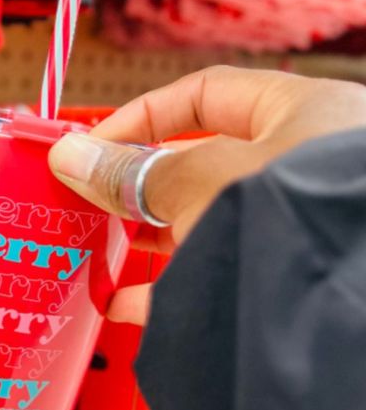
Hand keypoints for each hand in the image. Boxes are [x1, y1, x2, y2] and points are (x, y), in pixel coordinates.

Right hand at [48, 66, 365, 323]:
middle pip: (200, 162)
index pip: (206, 94)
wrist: (339, 315)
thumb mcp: (200, 180)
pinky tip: (126, 303)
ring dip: (150, 235)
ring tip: (103, 245)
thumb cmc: (290, 216)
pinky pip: (214, 275)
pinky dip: (167, 287)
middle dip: (139, 182)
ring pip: (204, 220)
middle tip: (91, 197)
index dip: (142, 115)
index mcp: (302, 114)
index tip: (93, 146)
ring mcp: (291, 224)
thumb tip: (70, 158)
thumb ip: (132, 172)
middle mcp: (301, 165)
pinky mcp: (280, 277)